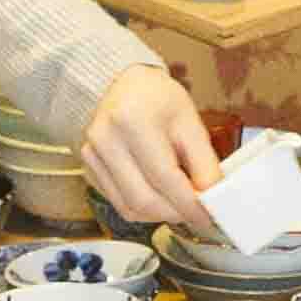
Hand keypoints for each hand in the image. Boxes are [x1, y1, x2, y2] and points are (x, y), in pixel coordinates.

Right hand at [79, 64, 219, 232]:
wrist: (122, 85)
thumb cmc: (157, 98)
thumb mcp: (189, 121)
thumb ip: (204, 162)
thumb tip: (212, 198)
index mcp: (133, 120)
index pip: (165, 177)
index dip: (189, 204)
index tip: (208, 215)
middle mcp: (105, 139)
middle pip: (144, 200)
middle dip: (176, 214)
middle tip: (197, 213)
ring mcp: (91, 156)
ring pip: (130, 208)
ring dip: (160, 215)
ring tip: (179, 203)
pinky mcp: (88, 170)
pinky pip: (120, 204)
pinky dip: (144, 209)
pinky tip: (159, 197)